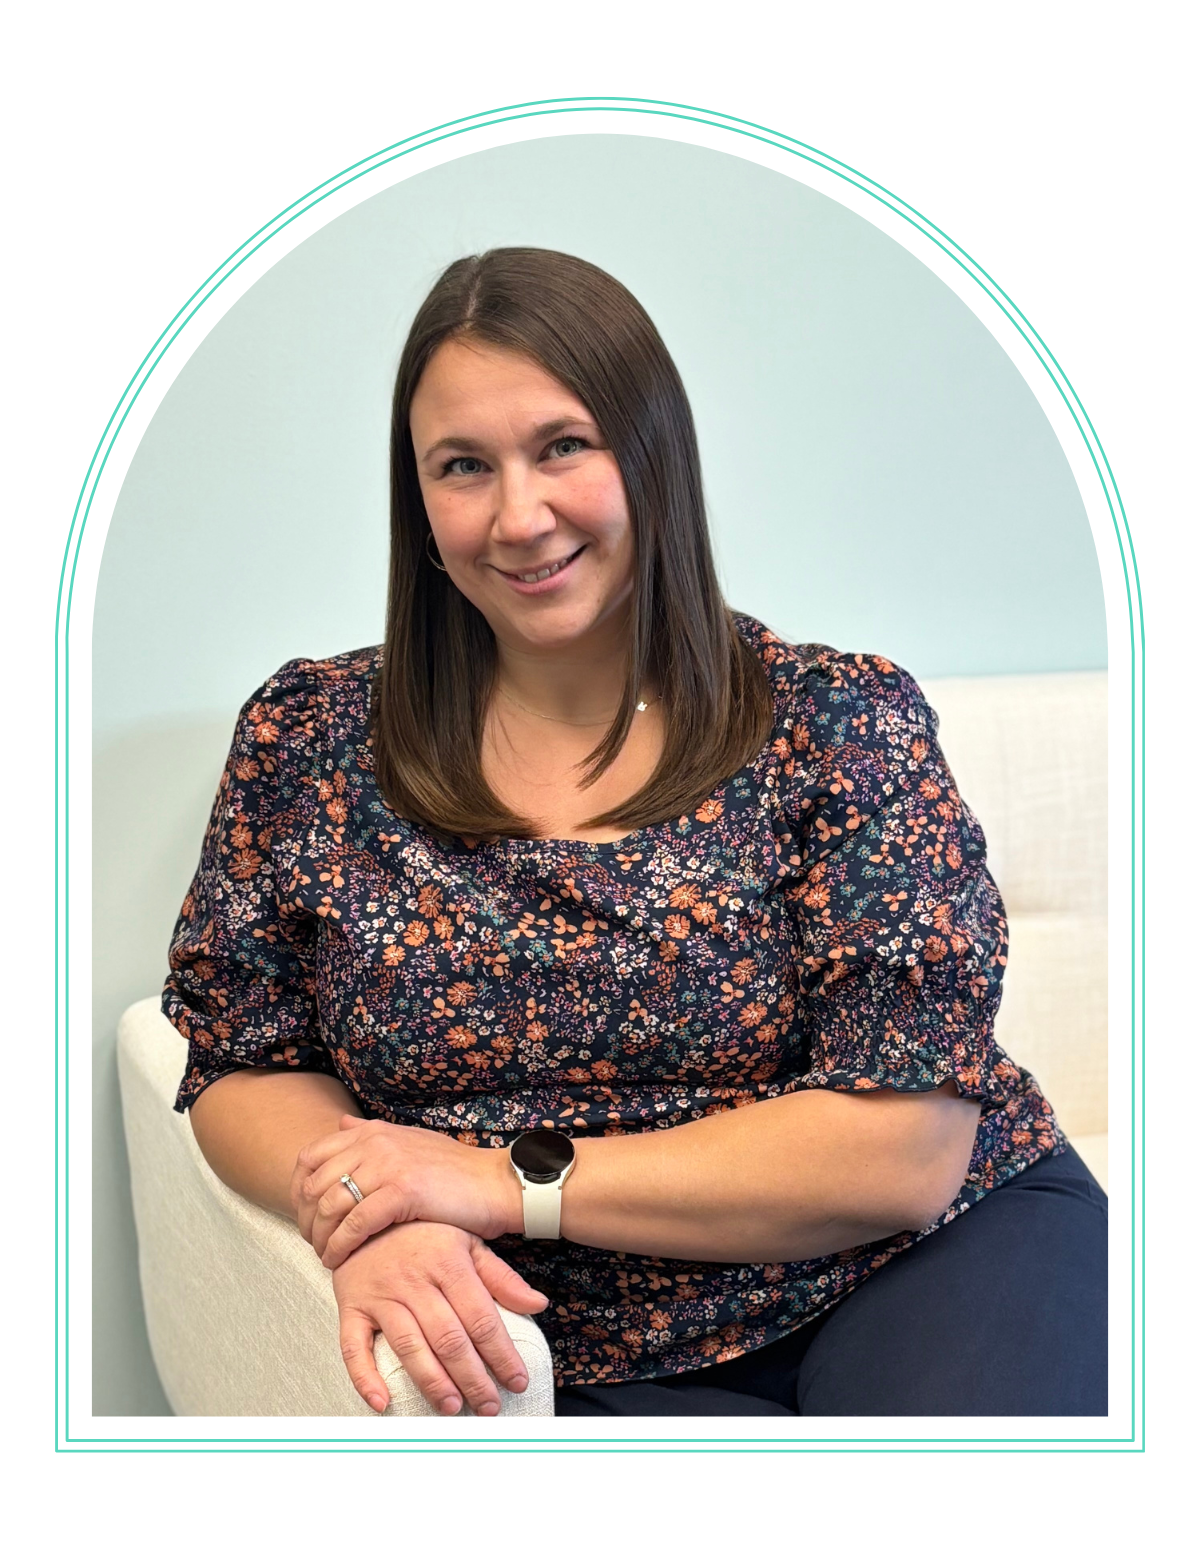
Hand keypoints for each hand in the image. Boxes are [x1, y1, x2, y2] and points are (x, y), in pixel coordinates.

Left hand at [291, 1115, 521, 1268]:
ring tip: (325, 1256)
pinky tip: (339, 1260)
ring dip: (320, 1237)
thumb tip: (341, 1123)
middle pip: (315, 1184)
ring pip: (330, 1206)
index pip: (311, 1157)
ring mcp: (387, 1165)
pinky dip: (340, 1246)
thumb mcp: (408, 1141)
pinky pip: (354, 1224)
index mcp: (372, 1131)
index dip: (299, 1190)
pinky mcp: (401, 1191)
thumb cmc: (453, 1171)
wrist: (494, 1184)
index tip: (305, 1216)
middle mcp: (374, 1143)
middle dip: (306, 1219)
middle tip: (313, 1242)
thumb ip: (371, 1135)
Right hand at [333, 1220, 548, 1415]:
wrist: (365, 1212)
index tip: (517, 1381)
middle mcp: (415, 1280)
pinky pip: (353, 1347)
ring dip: (432, 1381)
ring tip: (453, 1407)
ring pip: (409, 1346)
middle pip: (448, 1337)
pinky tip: (381, 1403)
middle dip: (472, 1377)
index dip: (501, 1354)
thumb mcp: (467, 1242)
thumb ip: (501, 1277)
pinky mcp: (352, 1308)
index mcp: (448, 1263)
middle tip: (489, 1406)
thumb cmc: (423, 1233)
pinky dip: (365, 1378)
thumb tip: (538, 1304)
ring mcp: (381, 1295)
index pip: (481, 1317)